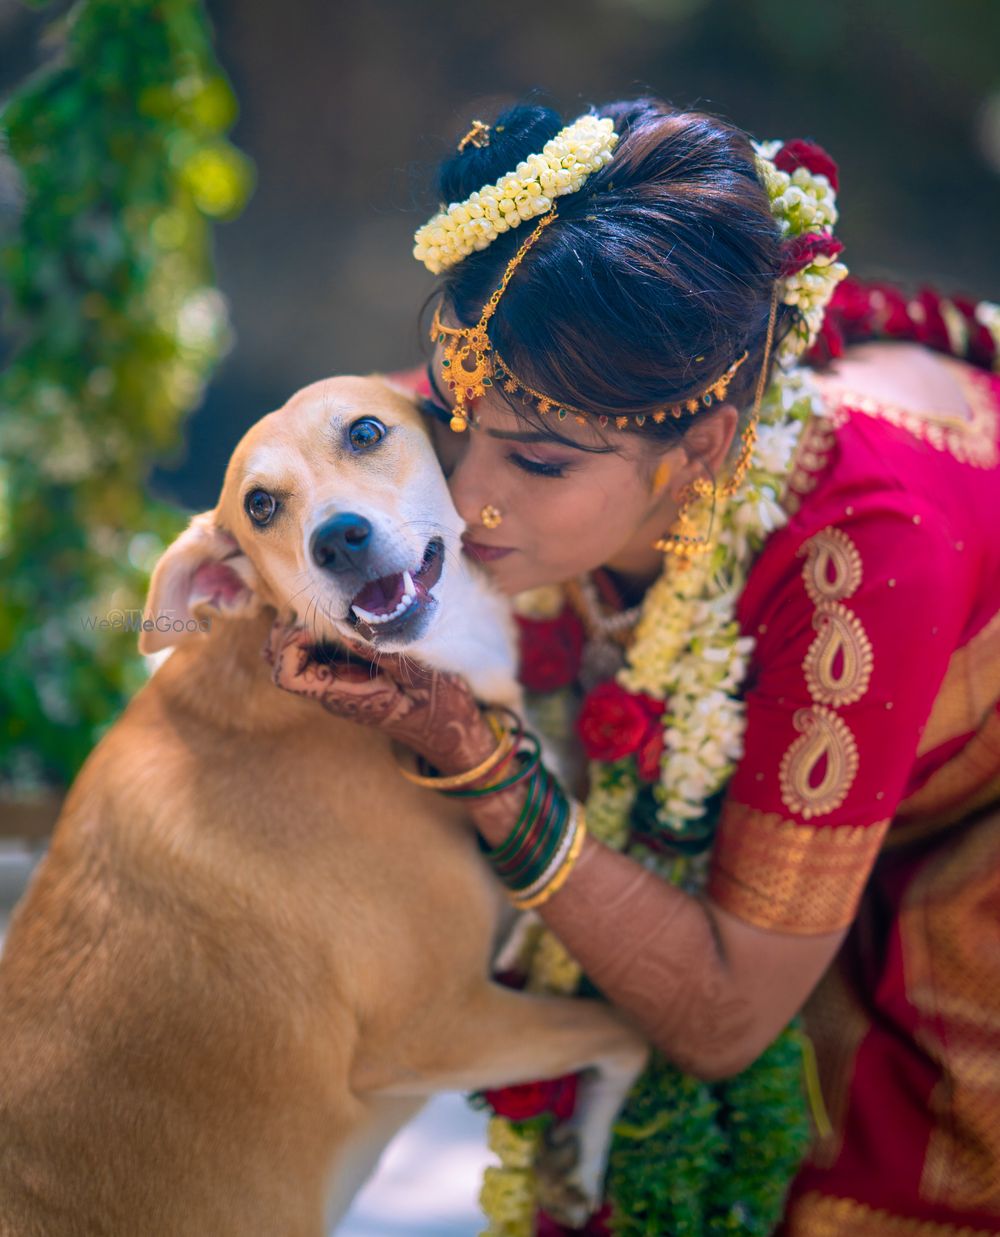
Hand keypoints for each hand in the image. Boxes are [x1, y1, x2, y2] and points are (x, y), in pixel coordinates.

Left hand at [262, 619, 495, 774]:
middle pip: (278, 662)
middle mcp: (330, 693)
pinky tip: (336, 616)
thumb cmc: (438, 706)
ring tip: (324, 609)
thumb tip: (347, 623)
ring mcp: (334, 686)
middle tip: (316, 608)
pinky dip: (312, 633)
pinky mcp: (344, 678)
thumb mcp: (419, 676)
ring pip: (290, 658)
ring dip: (297, 630)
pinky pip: (311, 655)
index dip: (290, 644)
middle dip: (287, 631)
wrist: (447, 731)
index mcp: (342, 696)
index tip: (317, 624)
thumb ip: (382, 652)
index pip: (286, 675)